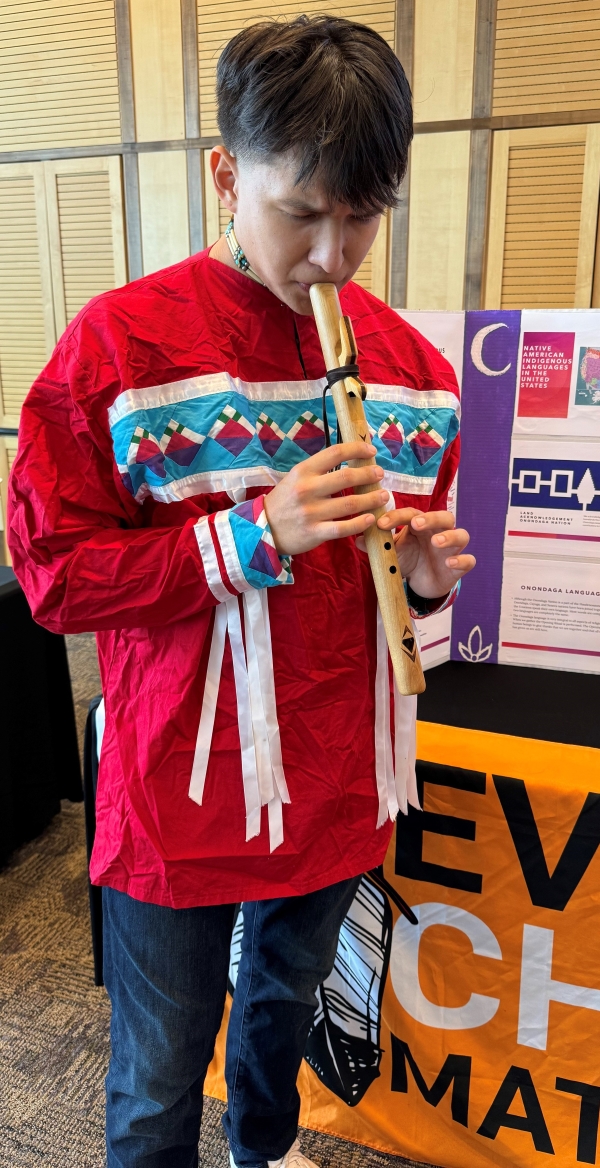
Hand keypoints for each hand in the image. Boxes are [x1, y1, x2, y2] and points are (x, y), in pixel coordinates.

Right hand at [263, 442, 385, 554]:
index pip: (335, 453)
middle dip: (369, 474)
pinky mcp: (314, 533)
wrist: (262, 529)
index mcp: (303, 471)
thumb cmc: (284, 501)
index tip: (371, 451)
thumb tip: (351, 461)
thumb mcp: (295, 478)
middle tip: (380, 475)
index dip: (357, 449)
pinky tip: (371, 518)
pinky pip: (343, 528)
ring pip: (350, 504)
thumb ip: (319, 471)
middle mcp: (307, 489)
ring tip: (383, 496)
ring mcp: (311, 512)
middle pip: (347, 477)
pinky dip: (360, 523)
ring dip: (371, 499)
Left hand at [378, 508, 474, 598]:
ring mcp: (451, 549)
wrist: (422, 583)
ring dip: (449, 536)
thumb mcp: (392, 553)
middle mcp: (439, 532)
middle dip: (430, 518)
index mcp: (421, 525)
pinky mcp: (459, 566)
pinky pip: (469, 560)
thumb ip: (378, 546)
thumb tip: (357, 540)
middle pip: (443, 517)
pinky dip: (461, 560)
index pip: (411, 514)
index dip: (397, 516)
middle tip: (416, 524)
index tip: (381, 524)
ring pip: (461, 535)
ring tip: (436, 542)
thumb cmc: (408, 559)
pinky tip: (450, 563)